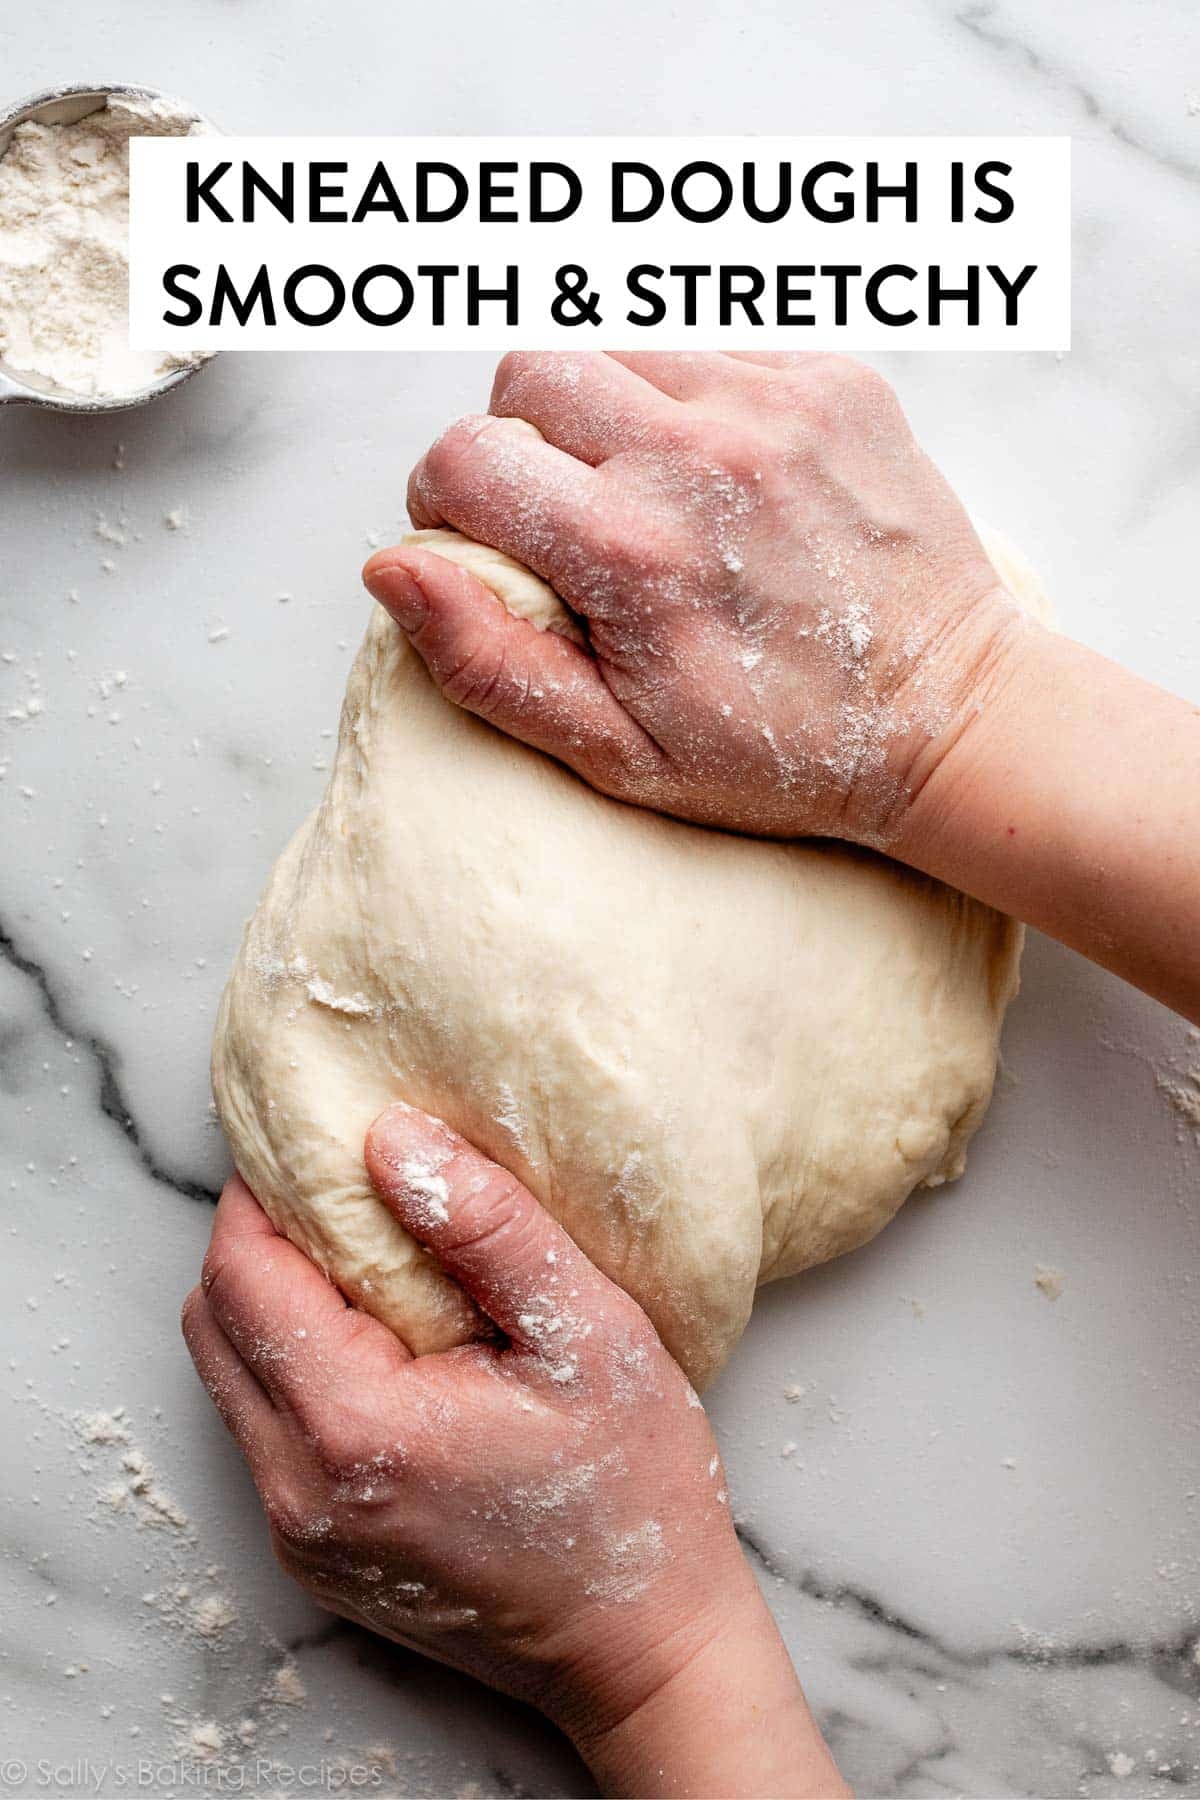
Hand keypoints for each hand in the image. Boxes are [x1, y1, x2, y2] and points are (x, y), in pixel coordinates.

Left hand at [182, 1104, 846, 1796]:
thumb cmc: (634, 1496)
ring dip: (276, 1303)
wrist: (645, 1652)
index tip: (319, 1141)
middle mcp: (299, 1489)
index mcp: (354, 1428)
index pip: (242, 1274)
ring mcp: (298, 1531)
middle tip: (344, 1193)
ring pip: (231, 1375)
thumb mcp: (588, 1333)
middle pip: (214, 1322)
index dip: (263, 1193)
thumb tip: (393, 1137)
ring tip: (371, 1262)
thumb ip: (488, 1226)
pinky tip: (385, 1342)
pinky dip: (298, 1365)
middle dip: (260, 1241)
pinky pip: (267, 1429)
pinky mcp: (314, 1551)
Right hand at [363, 350, 1019, 847]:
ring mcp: (773, 402)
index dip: (449, 504)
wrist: (945, 717)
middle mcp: (697, 454)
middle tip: (561, 516)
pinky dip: (691, 403)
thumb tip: (392, 567)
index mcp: (629, 550)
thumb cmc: (780, 752)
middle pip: (527, 375)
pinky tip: (724, 479)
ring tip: (645, 495)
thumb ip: (488, 661)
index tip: (487, 545)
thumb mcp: (617, 752)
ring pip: (615, 349)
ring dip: (603, 413)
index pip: (464, 458)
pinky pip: (710, 350)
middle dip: (517, 441)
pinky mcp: (832, 380)